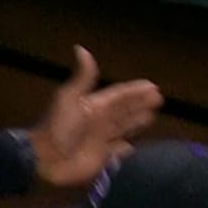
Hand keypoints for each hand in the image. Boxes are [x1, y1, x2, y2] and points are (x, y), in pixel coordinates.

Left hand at [29, 46, 163, 186]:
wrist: (48, 159)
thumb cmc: (59, 127)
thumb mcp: (70, 98)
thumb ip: (83, 77)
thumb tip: (81, 49)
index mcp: (93, 105)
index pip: (118, 95)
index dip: (134, 91)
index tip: (152, 86)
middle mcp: (100, 121)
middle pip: (124, 110)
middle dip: (140, 104)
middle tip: (159, 98)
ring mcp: (103, 140)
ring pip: (125, 128)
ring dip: (138, 121)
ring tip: (153, 115)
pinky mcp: (104, 158)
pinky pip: (120, 151)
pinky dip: (128, 149)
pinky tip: (136, 145)